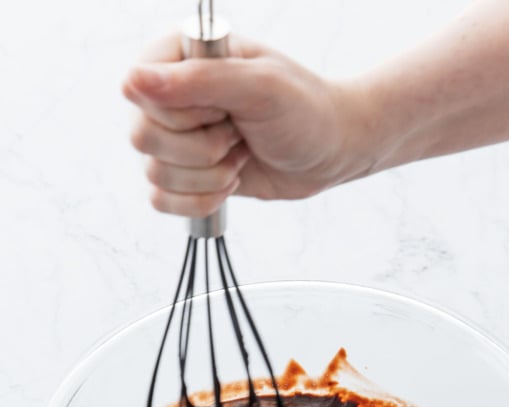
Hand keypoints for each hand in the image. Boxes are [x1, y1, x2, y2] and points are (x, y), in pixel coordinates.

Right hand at [122, 34, 366, 216]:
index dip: (185, 114)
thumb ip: (197, 81)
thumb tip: (133, 82)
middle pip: (142, 138)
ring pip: (154, 174)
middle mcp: (170, 96)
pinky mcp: (185, 175)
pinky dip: (200, 201)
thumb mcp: (260, 86)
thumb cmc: (304, 111)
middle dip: (200, 149)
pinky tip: (230, 181)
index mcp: (180, 57)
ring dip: (207, 176)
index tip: (225, 108)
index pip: (141, 94)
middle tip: (237, 133)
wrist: (329, 152)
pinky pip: (161, 201)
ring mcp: (175, 138)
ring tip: (240, 154)